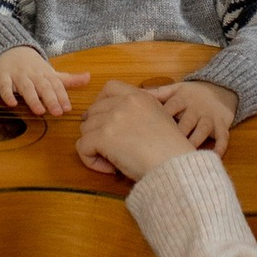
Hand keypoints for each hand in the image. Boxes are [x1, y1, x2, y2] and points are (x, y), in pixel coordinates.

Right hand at [0, 47, 70, 119]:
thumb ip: (69, 78)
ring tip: (39, 111)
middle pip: (43, 87)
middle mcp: (33, 74)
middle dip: (50, 99)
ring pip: (26, 87)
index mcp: (45, 74)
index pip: (56, 85)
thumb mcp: (51, 71)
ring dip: (33, 99)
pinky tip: (12, 103)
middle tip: (57, 113)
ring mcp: (17, 75)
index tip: (68, 108)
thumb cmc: (33, 66)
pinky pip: (4, 85)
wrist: (9, 49)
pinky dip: (7, 94)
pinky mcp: (2, 76)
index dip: (62, 96)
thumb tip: (89, 78)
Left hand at [71, 80, 198, 182]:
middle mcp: (123, 102)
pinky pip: (82, 147)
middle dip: (97, 130)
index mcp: (139, 96)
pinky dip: (91, 160)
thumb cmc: (172, 150)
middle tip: (110, 149)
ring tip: (113, 161)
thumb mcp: (160, 118)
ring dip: (94, 147)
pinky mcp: (103, 137)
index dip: (101, 103)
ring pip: (86, 129)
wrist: (174, 164)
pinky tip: (110, 168)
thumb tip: (117, 124)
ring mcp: (112, 118)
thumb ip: (139, 113)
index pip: (109, 87)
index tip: (105, 120)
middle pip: (93, 111)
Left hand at [152, 78, 236, 150]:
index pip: (171, 107)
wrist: (220, 89)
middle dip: (177, 134)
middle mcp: (196, 108)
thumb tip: (135, 95)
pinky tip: (212, 157)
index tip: (149, 130)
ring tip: (184, 154)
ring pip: (202, 130)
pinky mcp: (222, 126)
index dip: (162, 118)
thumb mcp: (175, 89)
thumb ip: (157, 93)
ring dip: (195, 141)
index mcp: (182, 99)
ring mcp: (209, 117)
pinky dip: (219, 147)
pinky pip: (223, 138)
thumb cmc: (191, 94)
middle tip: (164, 148)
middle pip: (186, 121)